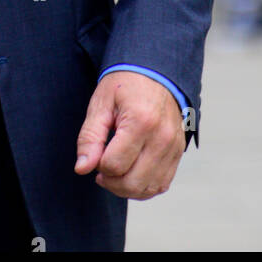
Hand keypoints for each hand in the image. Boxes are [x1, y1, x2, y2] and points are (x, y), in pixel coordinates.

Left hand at [73, 70, 185, 199]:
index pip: (114, 165)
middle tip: (101, 166)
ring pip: (148, 189)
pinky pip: (161, 185)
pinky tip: (130, 173)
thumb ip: (90, 137)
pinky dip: (143, 187)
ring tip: (115, 170)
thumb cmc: (125, 85)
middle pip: (132, 182)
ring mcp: (173, 147)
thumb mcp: (100, 104)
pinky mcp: (179, 153)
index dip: (98, 164)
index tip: (96, 150)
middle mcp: (162, 138)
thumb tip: (82, 168)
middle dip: (110, 181)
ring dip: (126, 188)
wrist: (156, 72)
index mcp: (141, 122)